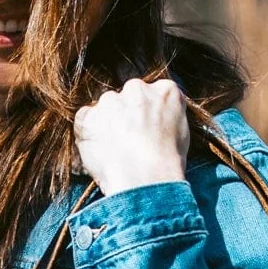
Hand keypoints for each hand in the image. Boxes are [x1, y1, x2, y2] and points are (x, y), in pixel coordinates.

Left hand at [73, 76, 189, 194]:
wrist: (145, 179)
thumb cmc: (167, 164)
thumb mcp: (182, 134)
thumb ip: (166, 117)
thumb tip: (156, 121)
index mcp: (165, 91)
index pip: (153, 94)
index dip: (147, 114)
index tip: (146, 130)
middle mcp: (137, 89)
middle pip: (127, 96)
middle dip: (126, 115)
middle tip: (128, 142)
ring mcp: (110, 101)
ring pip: (105, 107)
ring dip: (107, 123)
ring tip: (115, 151)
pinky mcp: (88, 117)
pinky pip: (84, 120)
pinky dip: (88, 133)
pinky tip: (100, 152)